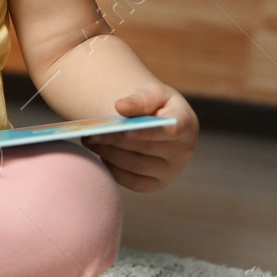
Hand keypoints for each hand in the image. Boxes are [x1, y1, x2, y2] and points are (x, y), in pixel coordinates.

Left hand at [81, 82, 197, 192]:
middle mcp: (183, 151)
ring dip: (109, 154)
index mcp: (186, 124)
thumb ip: (140, 98)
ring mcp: (171, 171)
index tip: (124, 130)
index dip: (147, 132)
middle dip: (115, 141)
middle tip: (91, 133)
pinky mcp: (156, 184)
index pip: (171, 130)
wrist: (157, 121)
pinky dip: (113, 169)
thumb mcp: (153, 93)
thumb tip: (120, 107)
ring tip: (90, 141)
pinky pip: (132, 182)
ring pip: (136, 166)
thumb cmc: (156, 104)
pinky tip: (100, 155)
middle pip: (146, 149)